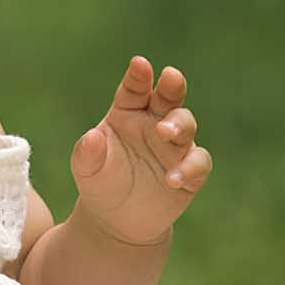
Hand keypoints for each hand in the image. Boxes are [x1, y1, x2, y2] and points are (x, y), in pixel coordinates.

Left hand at [70, 55, 208, 246]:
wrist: (116, 220)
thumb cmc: (100, 182)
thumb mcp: (87, 168)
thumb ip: (88, 152)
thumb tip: (92, 137)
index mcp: (128, 111)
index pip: (135, 88)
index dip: (139, 75)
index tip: (139, 64)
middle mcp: (155, 122)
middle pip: (169, 97)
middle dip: (172, 85)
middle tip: (171, 77)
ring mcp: (175, 145)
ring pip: (186, 124)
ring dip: (179, 125)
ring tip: (165, 133)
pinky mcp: (191, 171)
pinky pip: (198, 162)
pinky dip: (190, 167)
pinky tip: (173, 179)